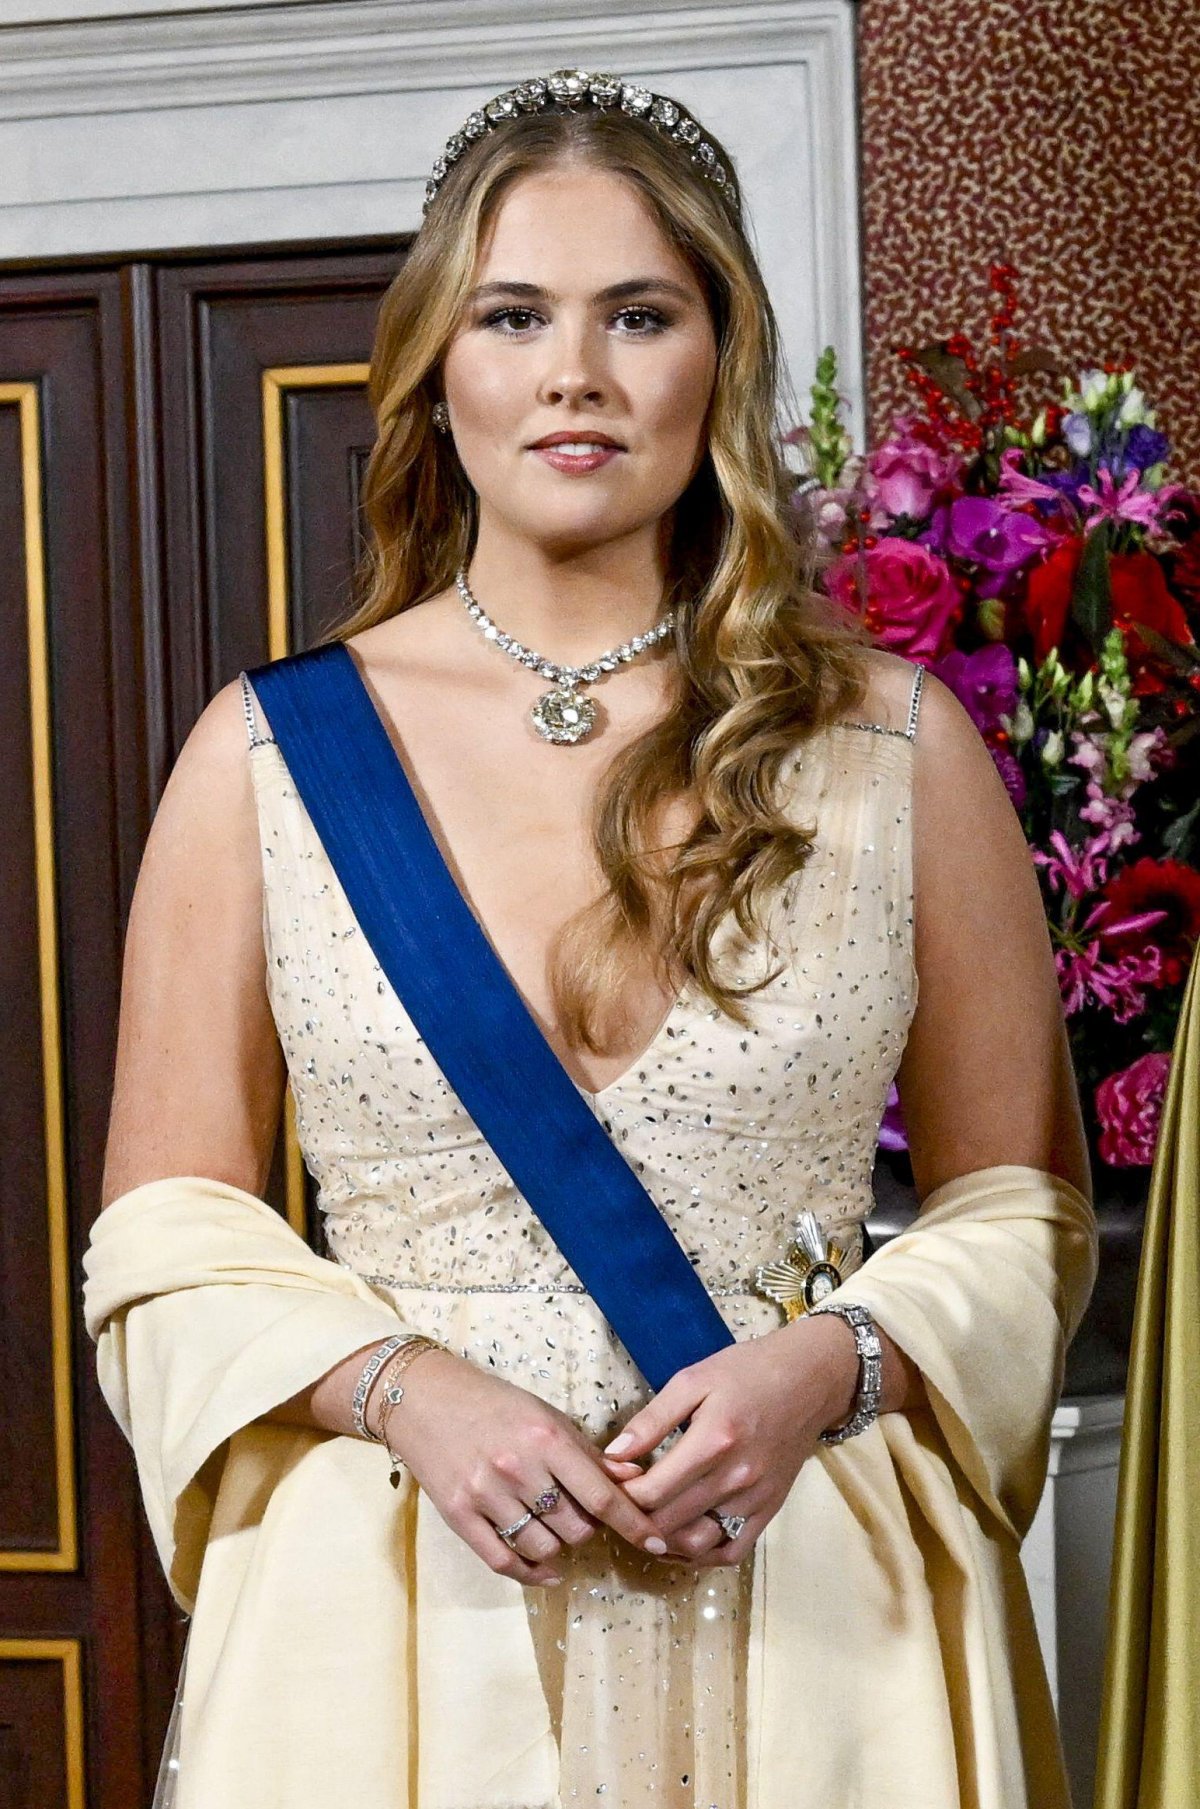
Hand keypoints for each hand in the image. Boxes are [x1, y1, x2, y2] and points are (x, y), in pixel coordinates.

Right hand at [386, 1349, 671, 1586]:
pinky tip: (546, 1570)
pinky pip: (503, 1561)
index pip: (600, 1493)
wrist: (425, 1399)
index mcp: (546, 1438)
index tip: (657, 1541)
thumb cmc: (495, 1405)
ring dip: (559, 1548)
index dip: (633, 1522)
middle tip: (579, 1514)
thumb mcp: (546, 1416)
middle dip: (587, 1528)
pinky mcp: (459, 1515)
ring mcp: (486, 1494)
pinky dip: (531, 1573)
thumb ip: (587, 1453)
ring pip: (544, 1547)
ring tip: (555, 1530)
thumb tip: (633, 1479)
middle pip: (576, 1528)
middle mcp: (518, 1467)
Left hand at [598, 1316, 859, 1564]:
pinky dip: (701, 1555)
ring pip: (696, 1544)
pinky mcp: (769, 1510)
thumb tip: (612, 1455)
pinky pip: (730, 1552)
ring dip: (662, 1540)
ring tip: (643, 1519)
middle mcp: (736, 1478)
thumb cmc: (747, 1371)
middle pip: (669, 1522)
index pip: (653, 1491)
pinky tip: (679, 1538)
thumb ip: (651, 1420)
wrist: (811, 1379)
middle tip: (618, 1501)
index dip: (621, 1492)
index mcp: (714, 1440)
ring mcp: (755, 1500)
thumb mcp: (693, 1379)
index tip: (610, 1479)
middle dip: (634, 1517)